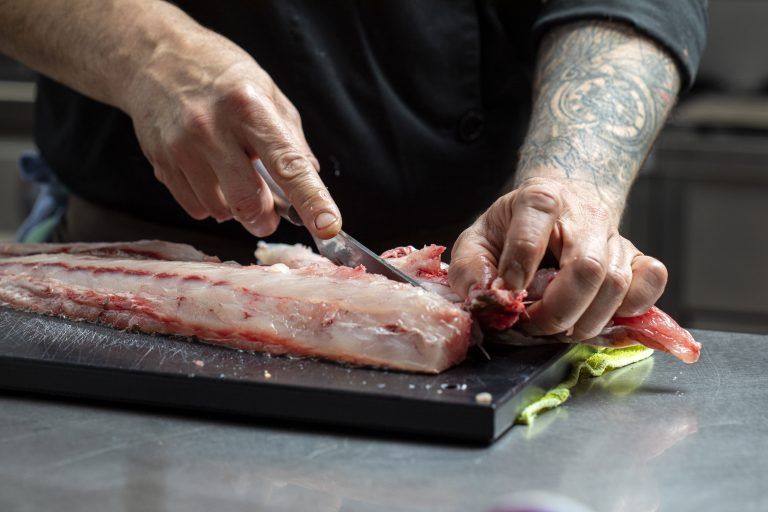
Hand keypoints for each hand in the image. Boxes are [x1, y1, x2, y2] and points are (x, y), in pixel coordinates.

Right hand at [124, 29, 340, 237]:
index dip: (310, 199)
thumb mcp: (267, 92)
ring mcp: (181, 147)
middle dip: (264, 219)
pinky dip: (211, 203)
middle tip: (269, 215)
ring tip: (233, 176)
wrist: (155, 57)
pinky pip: (195, 207)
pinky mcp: (160, 163)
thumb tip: (312, 181)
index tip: (328, 226)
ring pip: (220, 210)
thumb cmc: (220, 75)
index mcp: (249, 107)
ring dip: (236, 208)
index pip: (287, 164)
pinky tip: (210, 175)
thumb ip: (292, 140)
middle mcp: (212, 128)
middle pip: (247, 200)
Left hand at [449, 177, 667, 340]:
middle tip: (535, 326)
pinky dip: (632, 306)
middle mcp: (584, 214)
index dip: (520, 265)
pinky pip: (651, 279)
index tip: (509, 293)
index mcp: (540, 199)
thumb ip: (471, 268)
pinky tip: (602, 316)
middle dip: (558, 310)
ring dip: (586, 320)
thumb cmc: (514, 229)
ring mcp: (614, 235)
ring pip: (616, 283)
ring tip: (560, 328)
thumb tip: (483, 298)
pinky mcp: (636, 254)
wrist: (560, 206)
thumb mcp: (478, 239)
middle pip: (586, 268)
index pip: (535, 227)